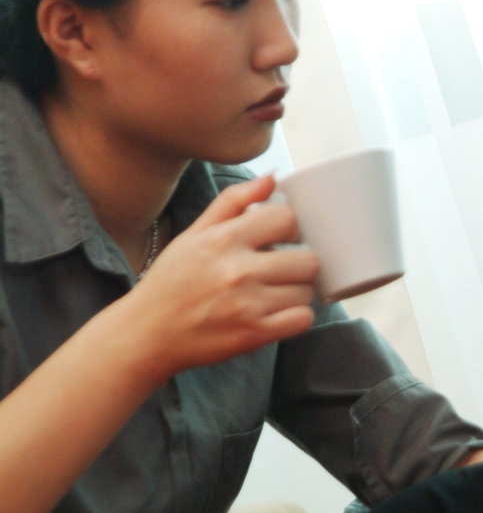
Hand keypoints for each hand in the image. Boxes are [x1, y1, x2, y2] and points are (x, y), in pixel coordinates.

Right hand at [129, 175, 319, 381]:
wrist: (145, 334)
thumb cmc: (171, 281)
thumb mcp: (194, 234)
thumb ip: (233, 201)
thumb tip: (272, 177)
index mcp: (223, 240)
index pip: (287, 220)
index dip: (291, 228)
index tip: (283, 239)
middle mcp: (237, 271)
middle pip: (307, 259)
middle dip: (300, 263)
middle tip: (284, 270)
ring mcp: (247, 305)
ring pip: (306, 291)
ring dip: (298, 292)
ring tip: (277, 293)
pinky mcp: (253, 334)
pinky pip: (302, 320)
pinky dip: (297, 317)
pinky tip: (279, 314)